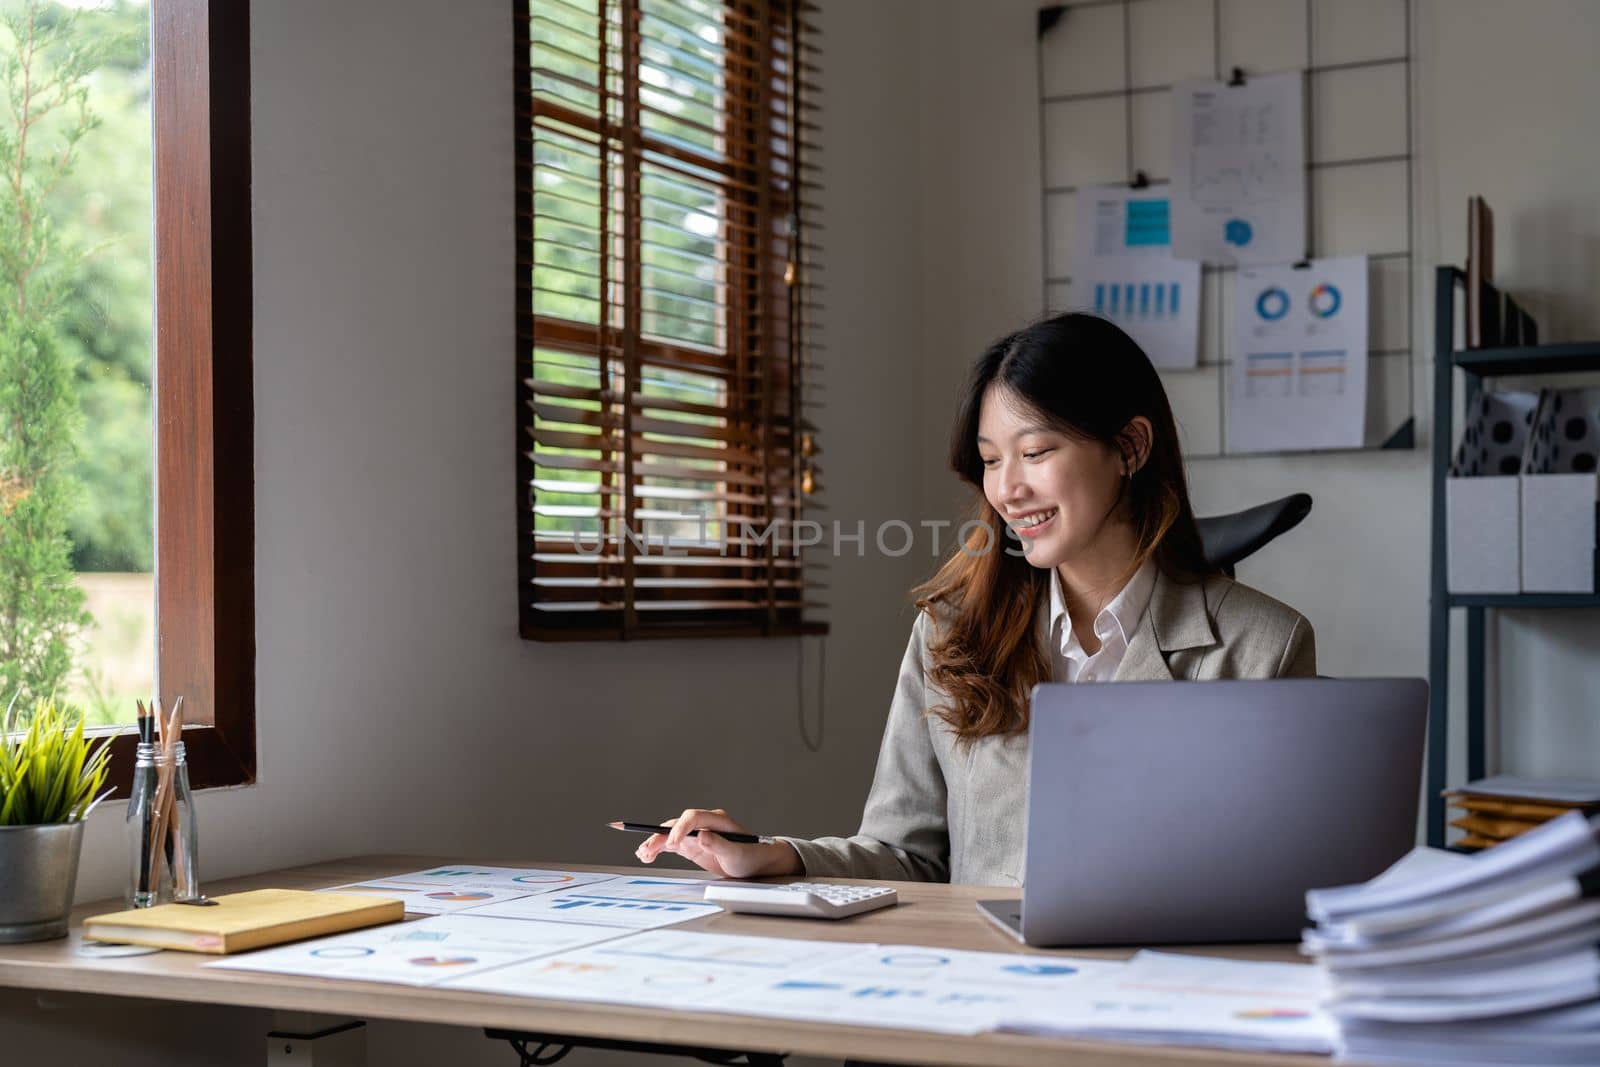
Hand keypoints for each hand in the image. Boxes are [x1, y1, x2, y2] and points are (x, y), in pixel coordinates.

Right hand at [635, 808, 801, 879]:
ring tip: (643, 853)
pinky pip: (672, 845)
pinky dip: (660, 849)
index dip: (681, 827)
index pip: (693, 817)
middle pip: (678, 825)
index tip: (673, 842)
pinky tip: (647, 854)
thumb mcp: (737, 853)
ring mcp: (697, 834)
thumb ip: (719, 844)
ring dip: (656, 842)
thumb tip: (702, 835)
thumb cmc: (751, 856)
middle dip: (662, 836)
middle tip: (649, 850)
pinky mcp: (692, 845)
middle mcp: (704, 824)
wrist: (756, 863)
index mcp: (716, 820)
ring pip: (671, 834)